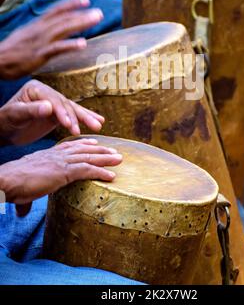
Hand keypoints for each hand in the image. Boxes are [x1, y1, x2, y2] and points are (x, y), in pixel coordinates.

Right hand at [0, 0, 102, 79]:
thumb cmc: (11, 51)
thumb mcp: (26, 35)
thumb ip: (40, 30)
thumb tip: (51, 27)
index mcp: (37, 25)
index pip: (56, 10)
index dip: (71, 4)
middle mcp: (40, 30)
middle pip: (64, 18)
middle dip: (82, 14)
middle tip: (99, 12)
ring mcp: (40, 41)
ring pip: (63, 29)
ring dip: (81, 23)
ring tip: (96, 19)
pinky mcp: (39, 54)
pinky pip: (57, 48)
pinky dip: (71, 45)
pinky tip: (83, 43)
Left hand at [0, 80, 105, 144]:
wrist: (4, 130)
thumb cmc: (5, 121)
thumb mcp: (14, 115)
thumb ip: (31, 110)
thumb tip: (49, 107)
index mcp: (36, 89)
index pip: (53, 100)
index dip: (62, 112)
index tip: (69, 124)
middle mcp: (47, 93)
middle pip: (66, 104)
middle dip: (78, 116)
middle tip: (91, 127)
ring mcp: (54, 103)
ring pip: (73, 109)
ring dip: (86, 118)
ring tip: (98, 125)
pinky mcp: (58, 113)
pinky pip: (73, 116)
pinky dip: (85, 119)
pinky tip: (98, 121)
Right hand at [0, 138, 121, 215]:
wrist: (6, 181)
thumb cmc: (10, 186)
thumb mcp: (22, 189)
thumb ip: (26, 199)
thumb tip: (21, 212)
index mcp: (47, 156)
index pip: (68, 147)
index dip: (82, 144)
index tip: (93, 142)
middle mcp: (56, 156)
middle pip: (83, 150)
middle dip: (100, 149)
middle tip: (113, 150)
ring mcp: (61, 162)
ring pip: (89, 158)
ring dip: (106, 158)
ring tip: (119, 159)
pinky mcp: (64, 172)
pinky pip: (87, 170)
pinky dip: (101, 172)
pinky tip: (112, 176)